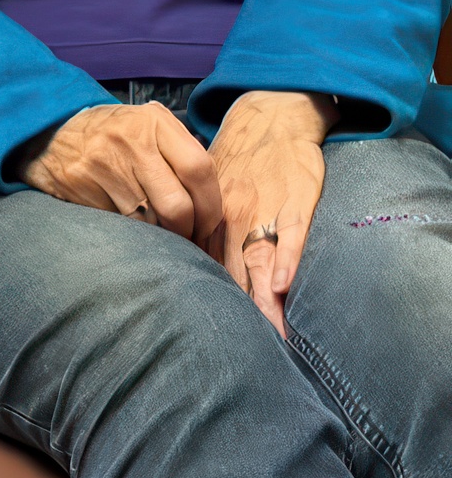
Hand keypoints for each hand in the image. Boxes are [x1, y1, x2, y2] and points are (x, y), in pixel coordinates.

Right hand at [22, 102, 222, 245]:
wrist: (51, 132)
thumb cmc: (111, 133)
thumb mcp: (146, 123)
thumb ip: (180, 146)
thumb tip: (215, 192)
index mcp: (154, 122)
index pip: (200, 169)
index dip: (211, 205)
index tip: (210, 223)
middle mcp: (130, 142)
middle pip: (177, 205)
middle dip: (187, 231)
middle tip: (187, 237)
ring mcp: (104, 166)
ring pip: (149, 222)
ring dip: (159, 235)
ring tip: (158, 229)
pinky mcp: (83, 187)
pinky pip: (121, 224)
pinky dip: (131, 231)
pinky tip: (128, 222)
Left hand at [210, 90, 335, 335]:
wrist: (269, 117)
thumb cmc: (241, 164)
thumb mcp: (212, 197)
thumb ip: (203, 234)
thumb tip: (182, 270)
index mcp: (212, 224)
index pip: (207, 275)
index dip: (210, 310)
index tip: (209, 346)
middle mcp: (233, 222)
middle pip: (232, 279)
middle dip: (239, 320)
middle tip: (242, 359)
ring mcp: (264, 213)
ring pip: (260, 265)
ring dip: (263, 304)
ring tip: (271, 341)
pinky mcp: (295, 203)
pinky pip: (290, 234)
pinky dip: (285, 259)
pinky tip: (282, 285)